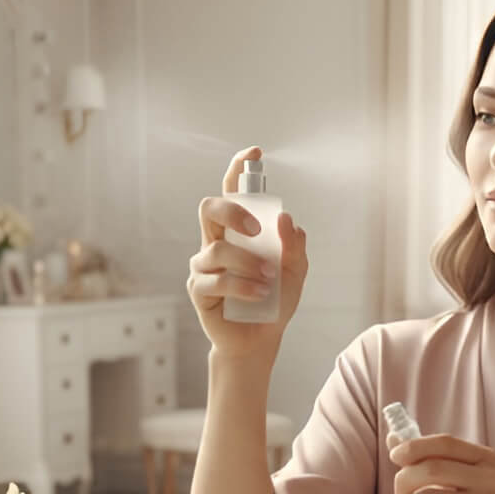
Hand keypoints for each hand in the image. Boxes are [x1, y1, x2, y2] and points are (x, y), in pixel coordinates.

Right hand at [187, 147, 308, 363]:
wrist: (260, 341)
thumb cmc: (275, 302)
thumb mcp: (295, 273)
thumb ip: (294, 247)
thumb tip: (287, 218)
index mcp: (238, 232)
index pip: (232, 193)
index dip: (238, 170)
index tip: (254, 152)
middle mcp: (215, 242)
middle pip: (210, 209)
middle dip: (234, 213)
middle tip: (258, 231)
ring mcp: (203, 265)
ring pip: (219, 250)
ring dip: (249, 263)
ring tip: (269, 280)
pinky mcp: (198, 289)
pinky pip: (217, 279)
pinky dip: (242, 286)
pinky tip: (260, 294)